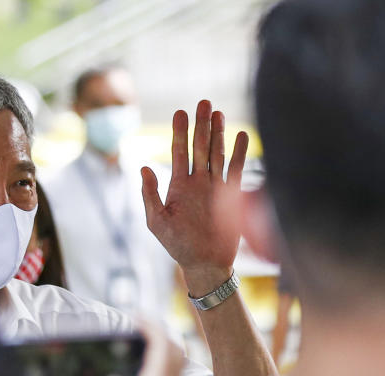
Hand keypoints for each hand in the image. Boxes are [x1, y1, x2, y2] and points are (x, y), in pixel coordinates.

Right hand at [98, 323, 185, 375]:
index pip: (161, 344)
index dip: (151, 326)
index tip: (136, 316)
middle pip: (173, 347)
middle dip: (158, 330)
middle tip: (140, 324)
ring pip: (175, 359)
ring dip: (162, 344)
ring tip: (144, 340)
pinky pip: (172, 371)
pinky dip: (163, 359)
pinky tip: (149, 367)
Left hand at [142, 100, 248, 293]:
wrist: (205, 264)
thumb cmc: (178, 246)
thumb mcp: (157, 222)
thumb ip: (150, 195)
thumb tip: (143, 167)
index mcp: (179, 185)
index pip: (179, 152)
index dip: (179, 132)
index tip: (180, 112)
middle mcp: (198, 182)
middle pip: (200, 147)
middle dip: (201, 125)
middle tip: (203, 102)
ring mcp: (215, 187)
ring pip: (217, 153)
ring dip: (219, 133)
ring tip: (219, 112)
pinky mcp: (232, 196)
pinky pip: (236, 170)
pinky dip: (239, 153)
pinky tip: (241, 135)